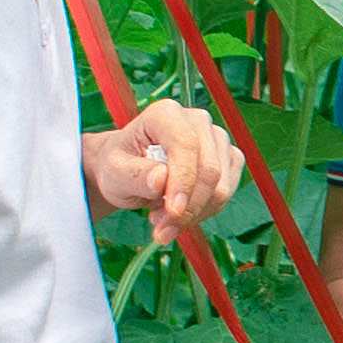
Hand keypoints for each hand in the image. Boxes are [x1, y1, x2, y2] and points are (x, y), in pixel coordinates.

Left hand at [85, 99, 241, 227]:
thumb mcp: (115, 173)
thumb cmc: (119, 166)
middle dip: (187, 208)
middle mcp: (197, 120)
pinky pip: (226, 193)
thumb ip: (136, 176)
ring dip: (194, 213)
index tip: (172, 213)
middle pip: (209, 170)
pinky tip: (180, 213)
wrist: (128, 170)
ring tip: (162, 220)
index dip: (184, 182)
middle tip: (160, 229)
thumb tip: (161, 179)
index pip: (186, 146)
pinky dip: (204, 212)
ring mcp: (217, 139)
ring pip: (220, 187)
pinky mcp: (228, 158)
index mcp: (166, 114)